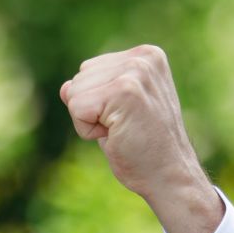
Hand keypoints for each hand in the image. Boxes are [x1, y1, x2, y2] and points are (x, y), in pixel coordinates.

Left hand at [59, 44, 222, 232]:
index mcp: (145, 56)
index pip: (88, 71)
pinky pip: (77, 108)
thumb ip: (94, 91)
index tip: (126, 118)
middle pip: (78, 80)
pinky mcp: (126, 90)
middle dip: (91, 111)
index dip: (97, 102)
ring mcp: (136, 72)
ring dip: (89, 121)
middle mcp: (143, 58)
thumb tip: (64, 87)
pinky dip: (88, 130)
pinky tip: (116, 136)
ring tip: (122, 131)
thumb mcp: (116, 111)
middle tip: (124, 128)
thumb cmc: (143, 147)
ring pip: (73, 93)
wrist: (169, 176)